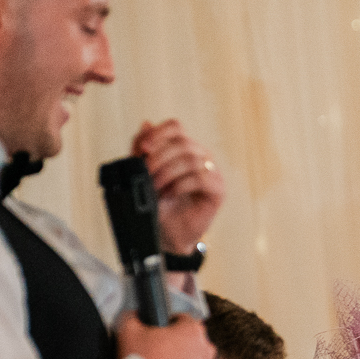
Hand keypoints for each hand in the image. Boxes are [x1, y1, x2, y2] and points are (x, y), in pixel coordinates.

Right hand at [118, 312, 217, 358]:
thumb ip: (134, 316)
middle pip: (194, 341)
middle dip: (181, 344)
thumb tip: (136, 315)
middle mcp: (206, 349)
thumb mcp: (128, 329)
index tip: (160, 331)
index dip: (169, 324)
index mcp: (193, 330)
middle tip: (161, 352)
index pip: (184, 320)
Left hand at [132, 120, 223, 252]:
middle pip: (182, 143)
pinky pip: (201, 178)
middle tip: (146, 174)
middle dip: (159, 158)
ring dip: (168, 173)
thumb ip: (142, 151)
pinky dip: (180, 185)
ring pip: (191, 160)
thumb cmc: (159, 205)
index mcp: (183, 149)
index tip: (142, 149)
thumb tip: (145, 124)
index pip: (175, 127)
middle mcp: (200, 156)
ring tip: (156, 188)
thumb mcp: (143, 175)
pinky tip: (169, 194)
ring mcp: (211, 172)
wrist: (167, 234)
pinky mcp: (218, 190)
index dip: (159, 133)